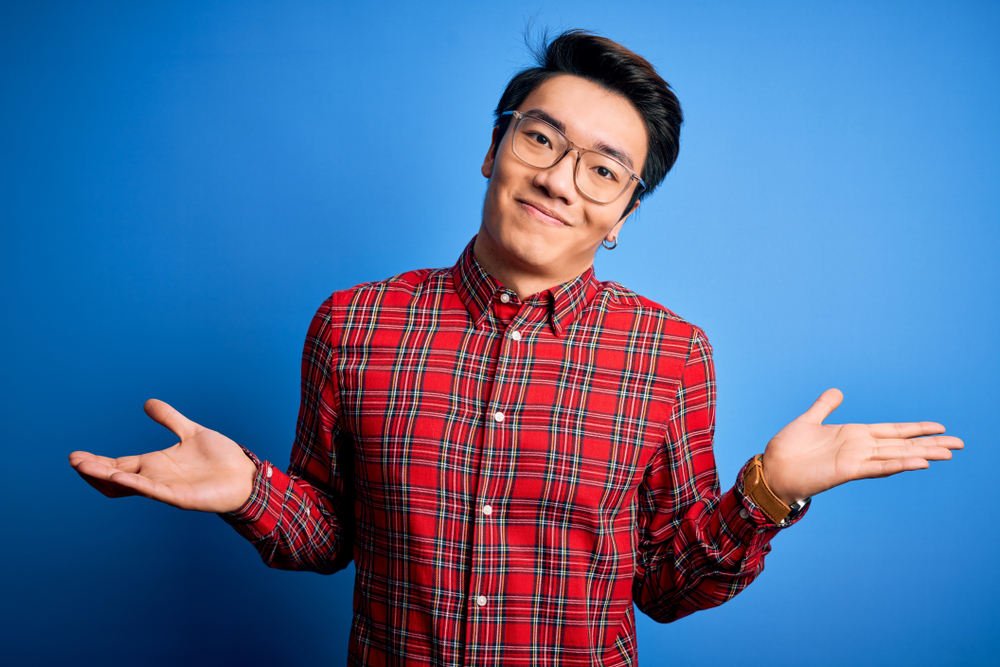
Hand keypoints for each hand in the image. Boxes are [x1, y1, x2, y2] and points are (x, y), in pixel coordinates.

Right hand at [69, 399, 258, 512]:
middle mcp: (156, 477)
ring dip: (106, 477)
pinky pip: (153, 491)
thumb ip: (170, 419)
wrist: (245, 475)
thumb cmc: (220, 458)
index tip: (75, 455)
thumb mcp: (191, 431)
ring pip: (129, 485)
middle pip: (116, 475)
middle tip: (73, 461)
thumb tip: (147, 402)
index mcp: (155, 464)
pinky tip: (120, 476)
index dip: (98, 461)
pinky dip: (135, 484)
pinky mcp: (179, 497)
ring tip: (85, 468)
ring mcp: (166, 488)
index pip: (118, 464)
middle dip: (94, 470)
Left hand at [762, 388, 962, 504]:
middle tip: (960, 443)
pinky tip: (918, 463)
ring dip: (922, 454)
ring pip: (897, 456)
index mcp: (854, 436)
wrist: (771, 470)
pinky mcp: (847, 471)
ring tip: (948, 452)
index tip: (940, 427)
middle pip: (902, 444)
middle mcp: (859, 448)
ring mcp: (856, 460)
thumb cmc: (788, 449)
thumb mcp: (809, 421)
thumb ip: (824, 407)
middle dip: (930, 443)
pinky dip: (898, 464)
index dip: (916, 429)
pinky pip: (878, 467)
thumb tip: (837, 392)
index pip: (892, 431)